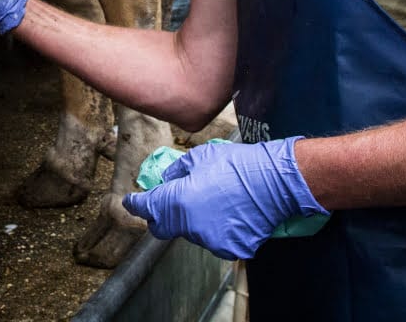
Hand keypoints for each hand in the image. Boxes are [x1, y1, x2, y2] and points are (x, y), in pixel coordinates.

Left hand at [122, 137, 325, 259]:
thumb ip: (177, 172)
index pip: (147, 208)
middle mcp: (191, 226)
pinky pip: (216, 240)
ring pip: (192, 233)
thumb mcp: (200, 157)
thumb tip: (166, 181)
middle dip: (162, 215)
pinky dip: (218, 229)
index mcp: (178, 202)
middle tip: (169, 202)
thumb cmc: (237, 164)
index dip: (136, 204)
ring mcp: (211, 240)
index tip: (131, 202)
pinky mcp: (231, 249)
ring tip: (213, 200)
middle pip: (165, 227)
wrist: (274, 180)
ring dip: (194, 221)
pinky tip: (230, 213)